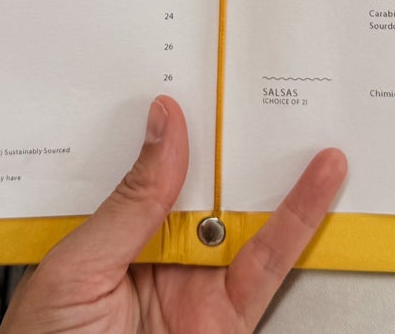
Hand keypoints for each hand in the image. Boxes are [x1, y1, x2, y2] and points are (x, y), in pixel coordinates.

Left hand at [0, 96, 347, 333]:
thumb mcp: (78, 268)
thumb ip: (131, 203)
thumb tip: (163, 129)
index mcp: (110, 240)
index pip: (150, 173)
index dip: (176, 131)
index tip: (198, 83)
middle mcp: (156, 260)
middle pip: (205, 191)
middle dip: (233, 143)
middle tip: (261, 84)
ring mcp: (196, 290)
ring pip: (246, 222)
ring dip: (278, 175)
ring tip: (305, 121)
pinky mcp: (230, 322)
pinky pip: (270, 268)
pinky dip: (299, 224)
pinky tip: (317, 183)